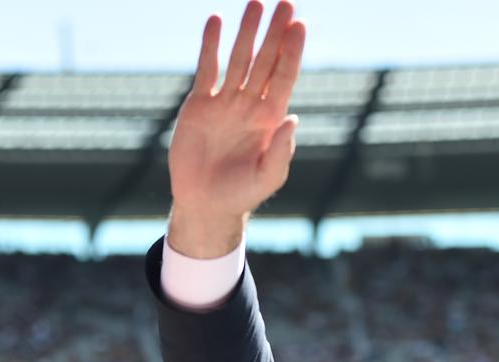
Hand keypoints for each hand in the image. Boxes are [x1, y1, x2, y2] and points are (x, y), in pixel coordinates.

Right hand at [167, 0, 305, 257]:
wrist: (205, 204)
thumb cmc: (241, 194)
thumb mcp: (267, 178)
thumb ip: (282, 151)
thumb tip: (293, 117)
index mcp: (270, 119)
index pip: (284, 77)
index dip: (291, 52)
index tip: (299, 25)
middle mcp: (250, 105)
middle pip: (265, 60)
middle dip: (275, 32)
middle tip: (286, 2)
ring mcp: (225, 102)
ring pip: (239, 59)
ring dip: (247, 31)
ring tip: (255, 2)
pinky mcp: (200, 105)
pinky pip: (207, 69)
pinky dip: (211, 45)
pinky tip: (216, 21)